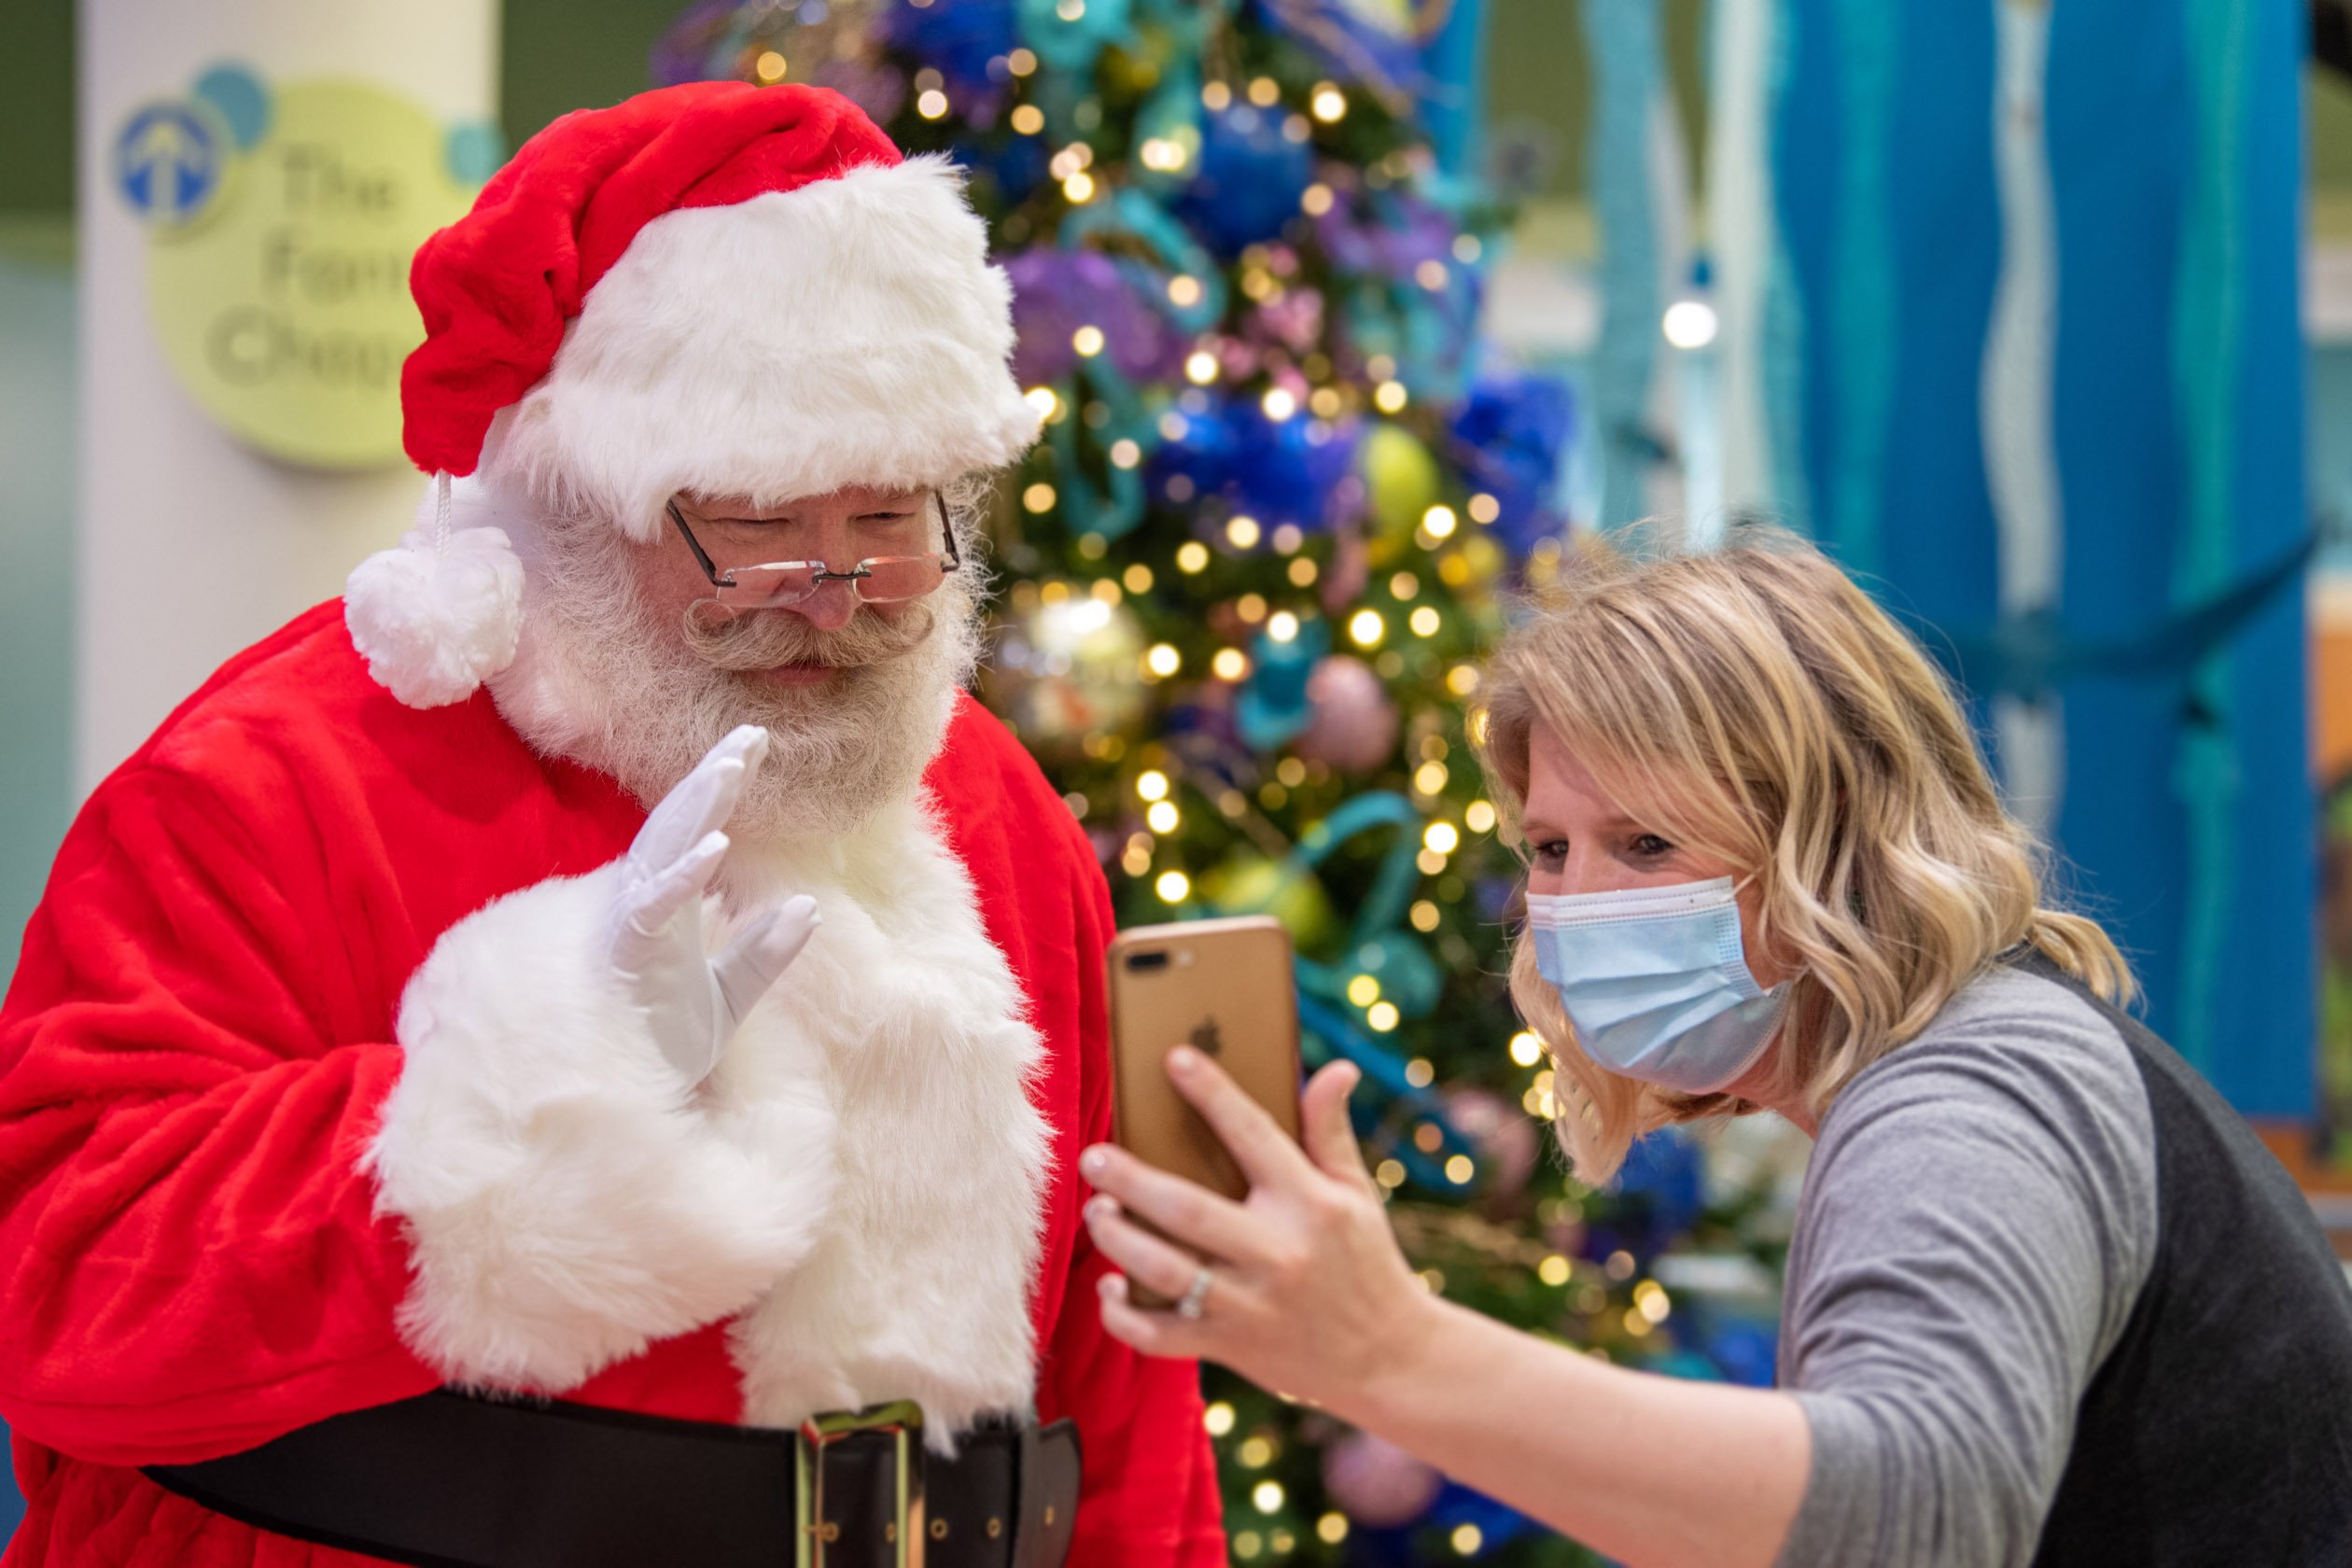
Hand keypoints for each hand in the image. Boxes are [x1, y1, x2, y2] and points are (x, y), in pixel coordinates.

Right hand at [599, 725, 819, 1082]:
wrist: (615, 1101)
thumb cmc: (658, 1042)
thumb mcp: (730, 998)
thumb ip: (765, 955)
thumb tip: (809, 906)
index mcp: (668, 906)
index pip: (696, 830)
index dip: (723, 785)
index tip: (759, 742)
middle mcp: (645, 904)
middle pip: (679, 825)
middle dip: (713, 776)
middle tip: (752, 732)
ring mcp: (631, 926)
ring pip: (661, 849)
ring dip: (698, 806)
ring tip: (733, 766)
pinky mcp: (624, 955)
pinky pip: (652, 908)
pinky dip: (683, 876)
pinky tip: (715, 847)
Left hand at [1079, 1048, 1434, 1413]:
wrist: (1388, 1358)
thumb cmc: (1365, 1262)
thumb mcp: (1355, 1193)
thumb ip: (1330, 1131)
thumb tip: (1335, 1067)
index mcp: (1311, 1204)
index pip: (1254, 1136)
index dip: (1214, 1094)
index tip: (1175, 1058)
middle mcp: (1278, 1253)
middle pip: (1188, 1210)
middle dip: (1132, 1181)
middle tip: (1093, 1155)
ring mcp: (1250, 1305)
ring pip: (1165, 1271)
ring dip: (1118, 1240)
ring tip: (1096, 1210)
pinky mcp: (1230, 1346)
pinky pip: (1160, 1335)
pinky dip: (1123, 1315)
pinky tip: (1108, 1285)